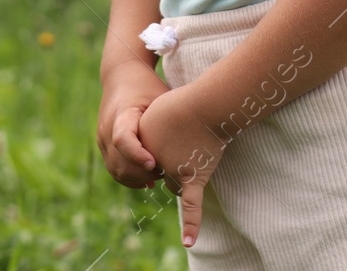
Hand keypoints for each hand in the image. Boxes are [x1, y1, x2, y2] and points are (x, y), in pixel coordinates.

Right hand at [97, 66, 170, 188]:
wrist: (122, 76)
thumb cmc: (147, 86)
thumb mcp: (160, 97)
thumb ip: (168, 122)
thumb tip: (191, 147)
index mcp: (121, 114)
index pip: (122, 139)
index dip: (137, 155)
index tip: (155, 163)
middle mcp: (107, 129)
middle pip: (120, 162)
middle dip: (143, 172)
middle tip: (167, 173)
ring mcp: (102, 139)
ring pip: (116, 170)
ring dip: (137, 178)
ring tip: (160, 175)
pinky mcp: (104, 145)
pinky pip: (115, 169)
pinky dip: (130, 177)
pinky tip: (149, 179)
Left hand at [137, 84, 227, 248]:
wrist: (205, 103)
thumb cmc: (184, 104)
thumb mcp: (156, 111)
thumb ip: (150, 132)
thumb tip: (149, 151)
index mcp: (141, 144)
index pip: (147, 159)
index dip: (162, 145)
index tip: (171, 129)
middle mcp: (154, 161)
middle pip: (162, 173)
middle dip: (173, 161)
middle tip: (186, 137)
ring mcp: (174, 171)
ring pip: (177, 183)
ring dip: (184, 173)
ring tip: (196, 146)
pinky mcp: (194, 177)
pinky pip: (192, 205)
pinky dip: (191, 225)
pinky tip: (189, 242)